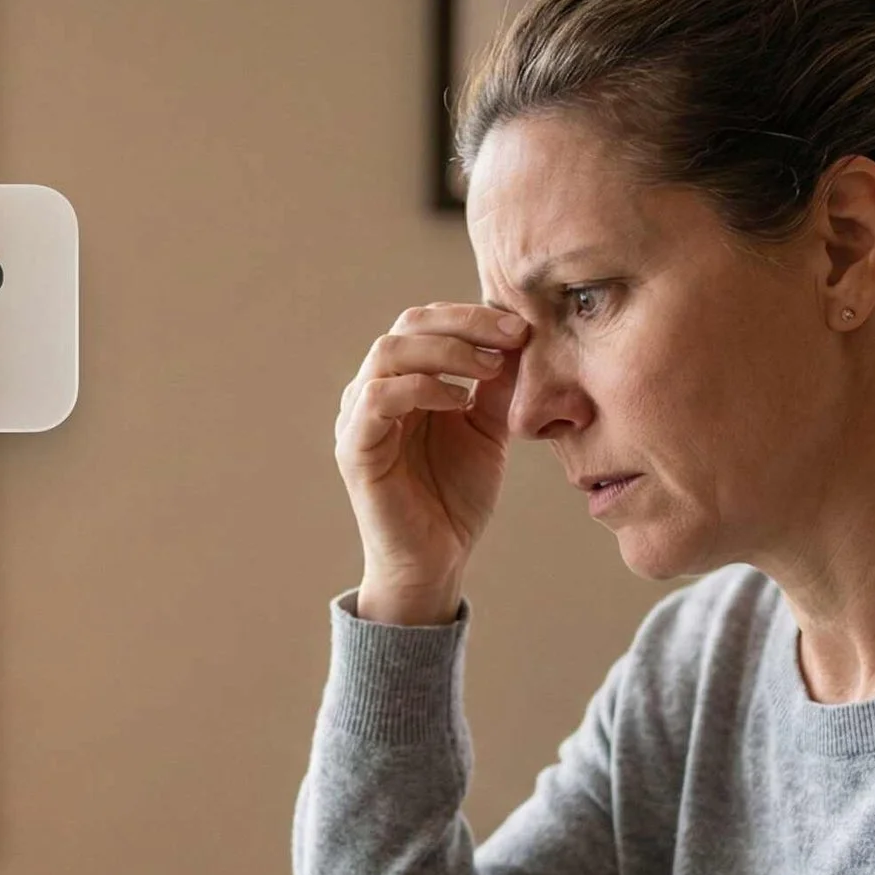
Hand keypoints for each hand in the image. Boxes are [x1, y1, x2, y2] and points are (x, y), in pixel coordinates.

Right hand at [334, 303, 529, 624]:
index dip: (471, 316)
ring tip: (488, 368)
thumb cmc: (456, 496)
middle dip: (463, 324)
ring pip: (388, 353)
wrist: (436, 559)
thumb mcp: (487, 430)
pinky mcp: (353, 448)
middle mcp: (374, 390)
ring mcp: (358, 417)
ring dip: (445, 351)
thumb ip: (496, 386)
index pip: (426, 324)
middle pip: (406, 326)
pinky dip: (420, 388)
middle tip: (510, 336)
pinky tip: (458, 401)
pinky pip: (376, 398)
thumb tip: (518, 336)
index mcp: (403, 381)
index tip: (520, 327)